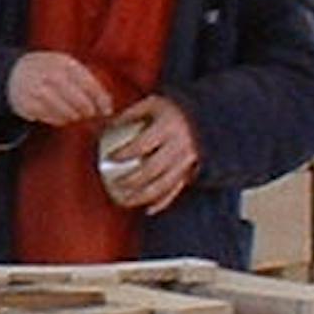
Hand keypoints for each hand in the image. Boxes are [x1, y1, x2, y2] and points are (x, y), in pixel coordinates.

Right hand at [5, 51, 116, 126]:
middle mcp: (49, 73)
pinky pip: (48, 116)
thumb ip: (84, 79)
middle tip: (89, 113)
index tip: (107, 110)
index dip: (100, 98)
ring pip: (62, 109)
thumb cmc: (47, 71)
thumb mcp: (64, 65)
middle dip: (86, 108)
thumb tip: (106, 103)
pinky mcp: (26, 103)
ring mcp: (36, 88)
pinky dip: (57, 119)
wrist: (13, 72)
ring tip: (74, 115)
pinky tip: (59, 116)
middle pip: (76, 97)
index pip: (88, 82)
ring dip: (72, 115)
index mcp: (62, 62)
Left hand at [104, 94, 199, 212]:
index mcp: (168, 128)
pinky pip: (177, 189)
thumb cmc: (174, 109)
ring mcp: (188, 161)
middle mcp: (180, 146)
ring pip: (164, 184)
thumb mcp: (153, 103)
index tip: (109, 157)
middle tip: (116, 183)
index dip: (124, 152)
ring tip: (125, 200)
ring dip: (143, 195)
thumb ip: (131, 114)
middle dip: (131, 179)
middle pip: (152, 169)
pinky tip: (148, 210)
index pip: (142, 144)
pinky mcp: (193, 171)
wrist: (209, 115)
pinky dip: (163, 202)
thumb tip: (105, 125)